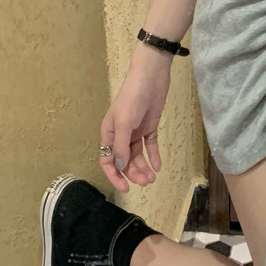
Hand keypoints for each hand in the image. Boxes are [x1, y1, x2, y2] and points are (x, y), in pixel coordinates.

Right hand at [99, 44, 171, 191]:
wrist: (151, 77)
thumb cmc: (132, 98)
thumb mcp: (124, 122)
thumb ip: (121, 146)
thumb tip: (120, 167)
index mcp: (109, 133)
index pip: (107, 160)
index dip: (115, 176)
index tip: (126, 188)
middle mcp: (121, 134)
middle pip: (125, 160)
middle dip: (134, 173)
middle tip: (146, 182)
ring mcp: (136, 130)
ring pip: (138, 155)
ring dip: (144, 167)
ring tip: (153, 177)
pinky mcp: (150, 125)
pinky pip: (150, 144)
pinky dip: (154, 155)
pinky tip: (158, 165)